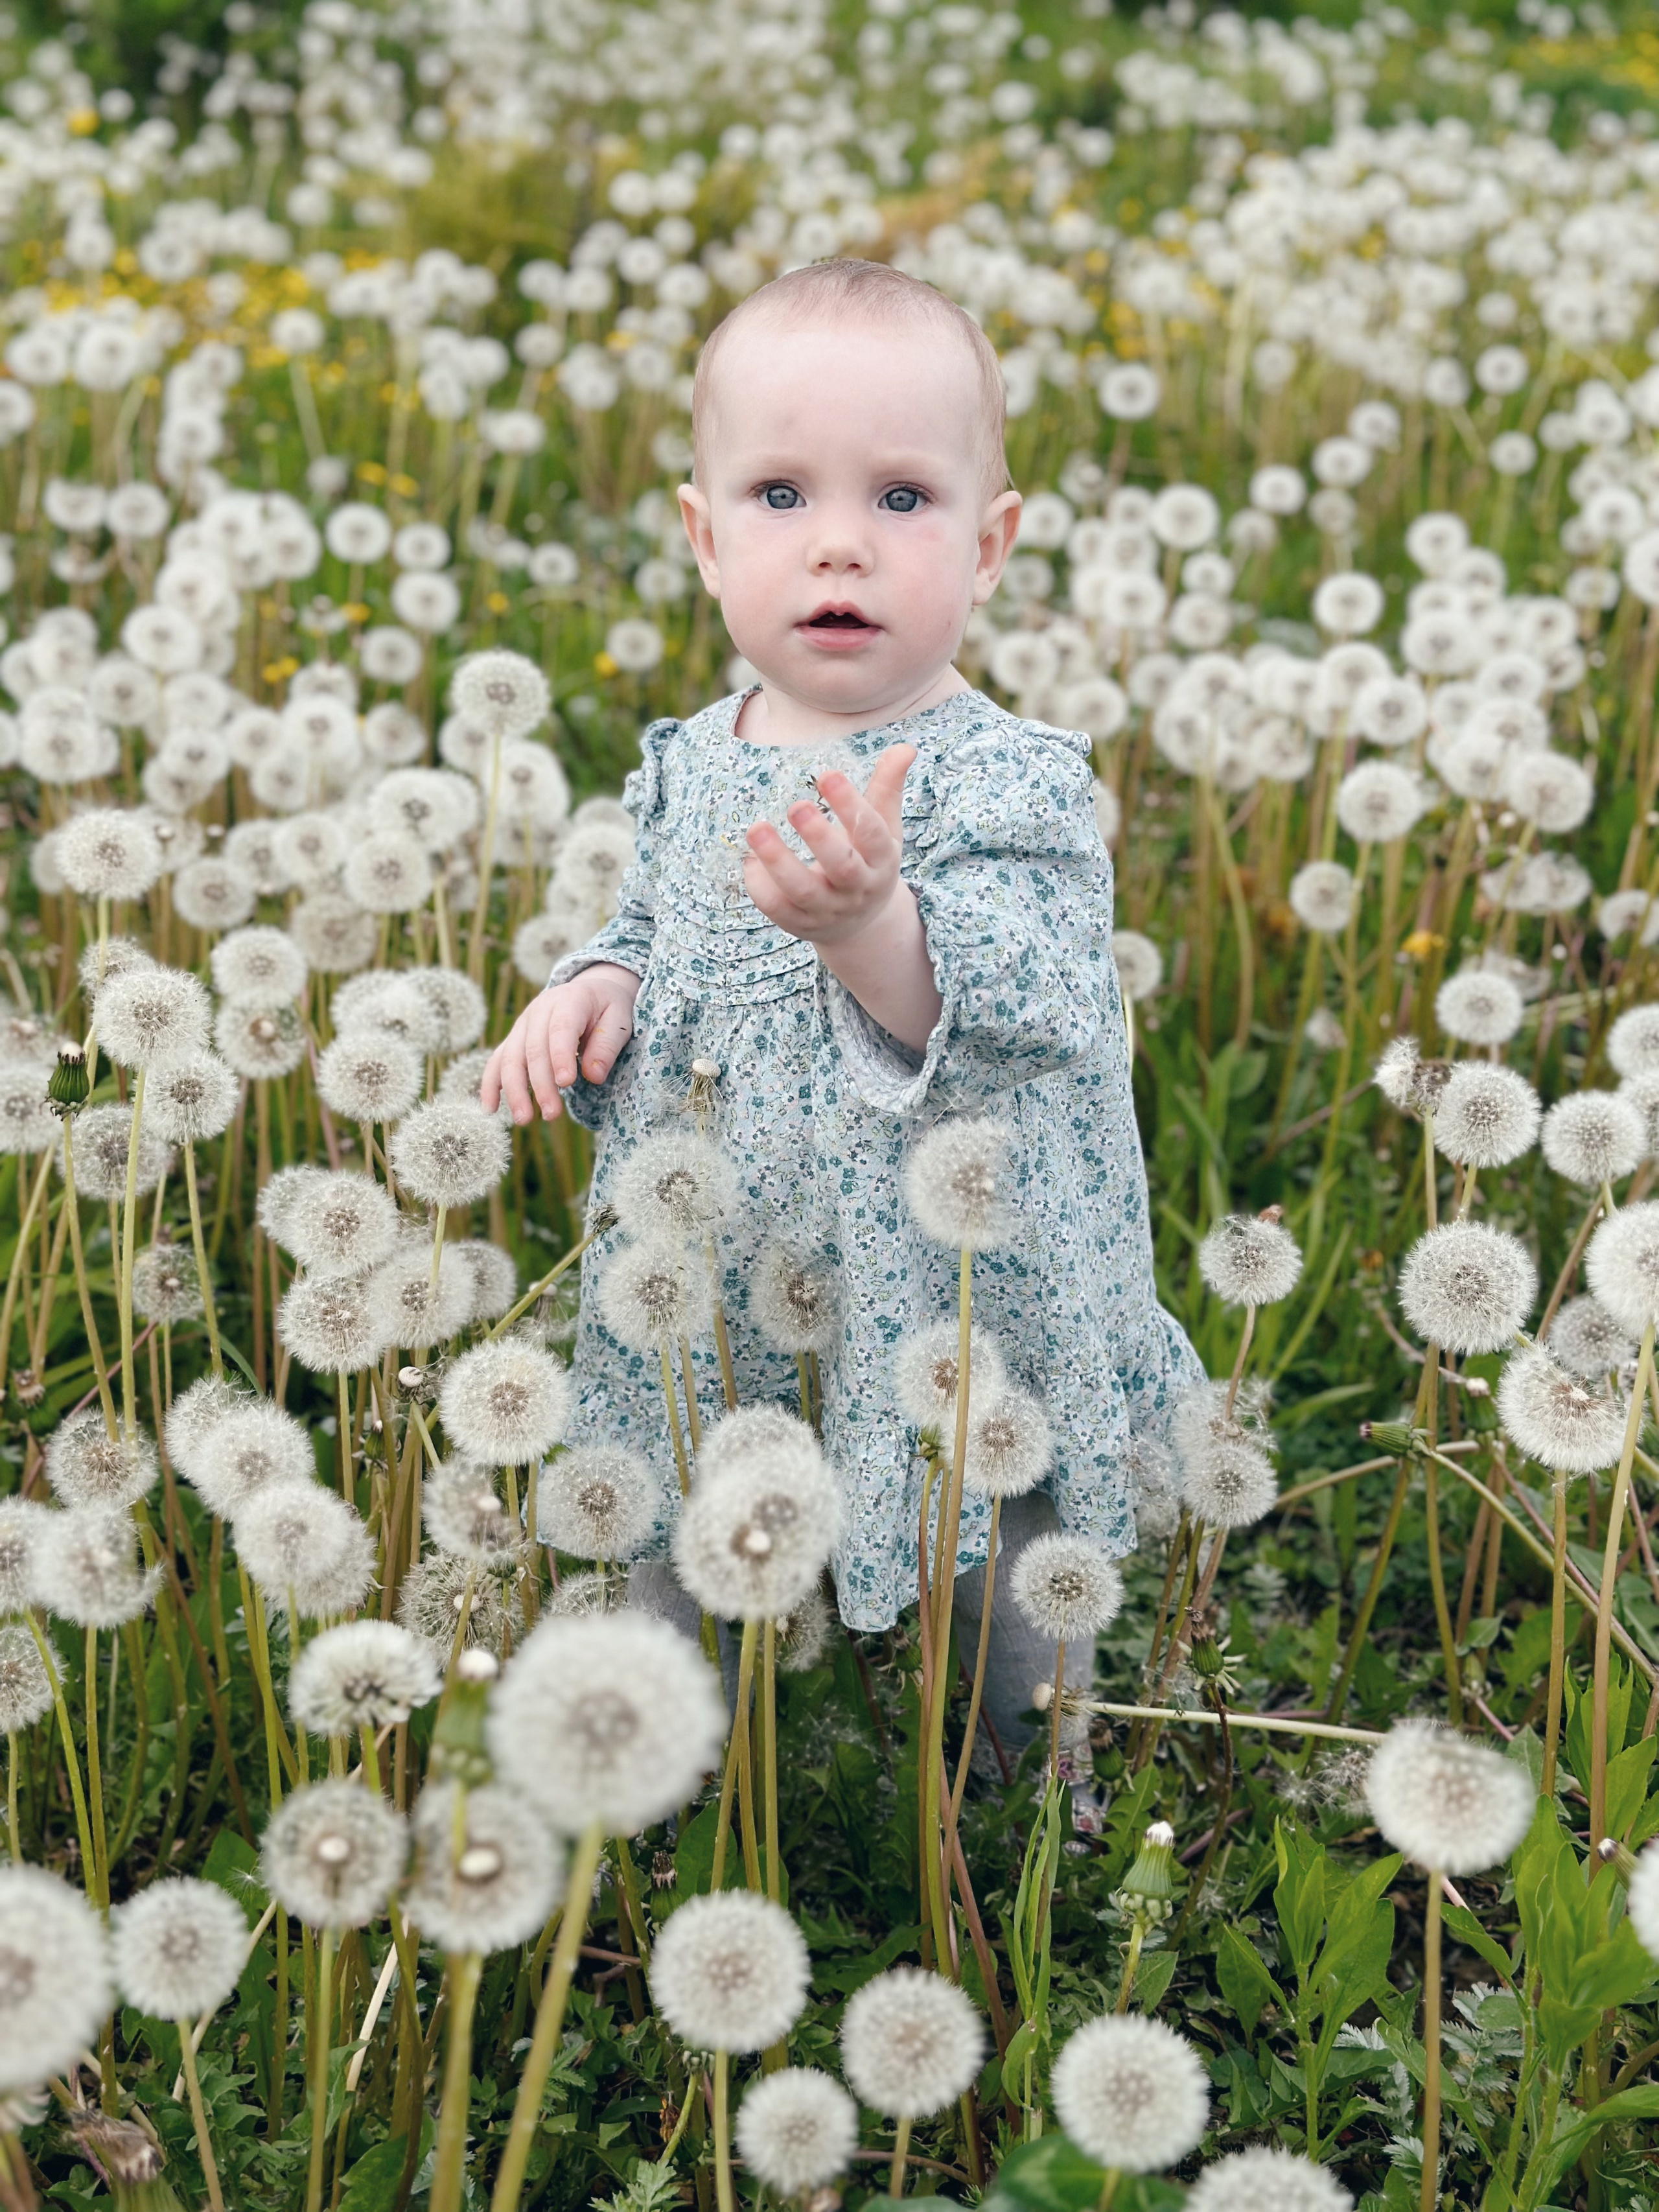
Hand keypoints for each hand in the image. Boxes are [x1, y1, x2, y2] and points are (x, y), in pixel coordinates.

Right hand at [481, 964, 641, 1124]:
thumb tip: (592, 1076)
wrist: (590, 992)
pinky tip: (490, 1108)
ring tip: (524, 1119)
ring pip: (511, 1058)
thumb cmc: (607, 1009)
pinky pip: (497, 1061)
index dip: (561, 1056)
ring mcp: (522, 1025)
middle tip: (552, 1114)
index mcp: (569, 1000)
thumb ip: (607, 1046)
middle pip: (533, 1049)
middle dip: (540, 1084)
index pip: (560, 1029)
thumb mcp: (620, 1021)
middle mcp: (539, 1010)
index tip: (566, 1083)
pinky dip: (490, 1084)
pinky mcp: (514, 1039)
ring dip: (515, 1090)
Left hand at [743, 743, 914, 949]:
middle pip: (841, 866)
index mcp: (881, 860)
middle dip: (818, 836)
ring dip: (778, 861)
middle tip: (796, 805)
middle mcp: (857, 888)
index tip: (827, 773)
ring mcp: (828, 910)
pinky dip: (761, 886)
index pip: (871, 833)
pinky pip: (778, 909)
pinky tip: (750, 860)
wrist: (860, 924)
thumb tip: (905, 747)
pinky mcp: (801, 925)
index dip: (850, 804)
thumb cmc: (868, 861)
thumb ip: (887, 788)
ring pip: (803, 890)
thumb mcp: (884, 828)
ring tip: (756, 828)